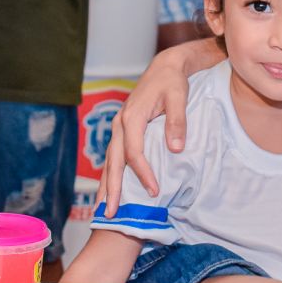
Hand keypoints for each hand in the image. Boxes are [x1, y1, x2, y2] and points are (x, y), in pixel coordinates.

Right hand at [97, 57, 190, 216]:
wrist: (164, 68)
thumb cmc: (173, 82)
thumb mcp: (178, 97)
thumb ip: (177, 121)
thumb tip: (175, 148)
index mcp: (132, 117)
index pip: (134, 153)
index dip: (143, 174)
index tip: (154, 191)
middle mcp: (119, 124)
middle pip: (114, 161)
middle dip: (112, 189)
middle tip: (110, 214)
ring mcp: (118, 128)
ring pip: (109, 161)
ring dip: (106, 185)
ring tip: (103, 210)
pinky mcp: (122, 131)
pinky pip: (113, 156)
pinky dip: (110, 174)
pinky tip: (109, 190)